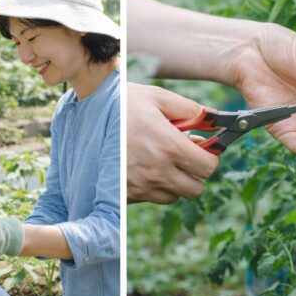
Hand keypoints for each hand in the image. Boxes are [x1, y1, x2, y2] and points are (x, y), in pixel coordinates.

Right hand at [127, 83, 219, 203]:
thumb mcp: (156, 97)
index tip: (203, 150)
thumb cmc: (122, 104)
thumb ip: (190, 108)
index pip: (208, 167)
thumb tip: (212, 118)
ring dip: (175, 182)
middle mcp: (157, 171)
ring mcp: (141, 186)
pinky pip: (151, 198)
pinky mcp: (126, 194)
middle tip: (186, 158)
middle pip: (196, 189)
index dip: (210, 158)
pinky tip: (145, 168)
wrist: (84, 117)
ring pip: (174, 196)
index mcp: (169, 146)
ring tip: (162, 161)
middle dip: (196, 174)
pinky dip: (154, 188)